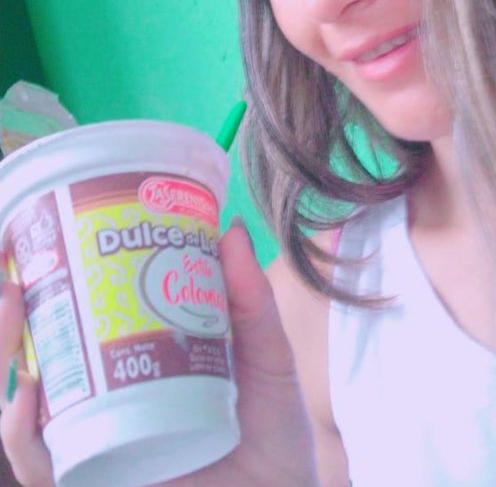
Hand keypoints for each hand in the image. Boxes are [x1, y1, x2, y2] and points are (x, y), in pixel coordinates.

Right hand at [0, 223, 318, 486]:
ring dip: (7, 355)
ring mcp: (100, 444)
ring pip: (28, 405)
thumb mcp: (266, 357)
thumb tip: (229, 228)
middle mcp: (111, 402)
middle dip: (13, 317)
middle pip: (43, 357)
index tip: (43, 239)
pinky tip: (28, 393)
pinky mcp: (98, 480)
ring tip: (14, 305)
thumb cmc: (274, 433)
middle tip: (15, 273)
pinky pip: (44, 464)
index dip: (51, 287)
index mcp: (140, 364)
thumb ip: (251, 300)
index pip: (82, 323)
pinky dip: (25, 431)